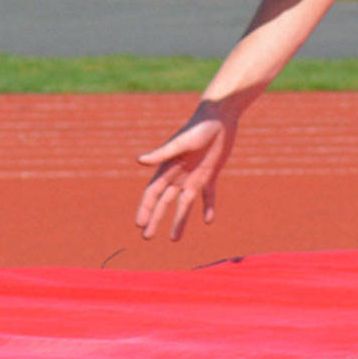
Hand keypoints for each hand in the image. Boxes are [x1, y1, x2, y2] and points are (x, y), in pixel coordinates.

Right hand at [135, 104, 237, 239]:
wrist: (219, 118)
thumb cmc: (198, 127)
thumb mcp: (180, 142)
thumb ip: (161, 154)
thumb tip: (138, 161)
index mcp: (167, 167)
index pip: (152, 192)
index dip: (145, 208)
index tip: (139, 224)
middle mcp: (178, 174)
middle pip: (164, 202)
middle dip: (155, 219)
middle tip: (147, 237)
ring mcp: (194, 176)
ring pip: (184, 204)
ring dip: (179, 221)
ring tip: (173, 239)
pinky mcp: (210, 175)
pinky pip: (208, 195)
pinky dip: (208, 207)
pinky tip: (208, 221)